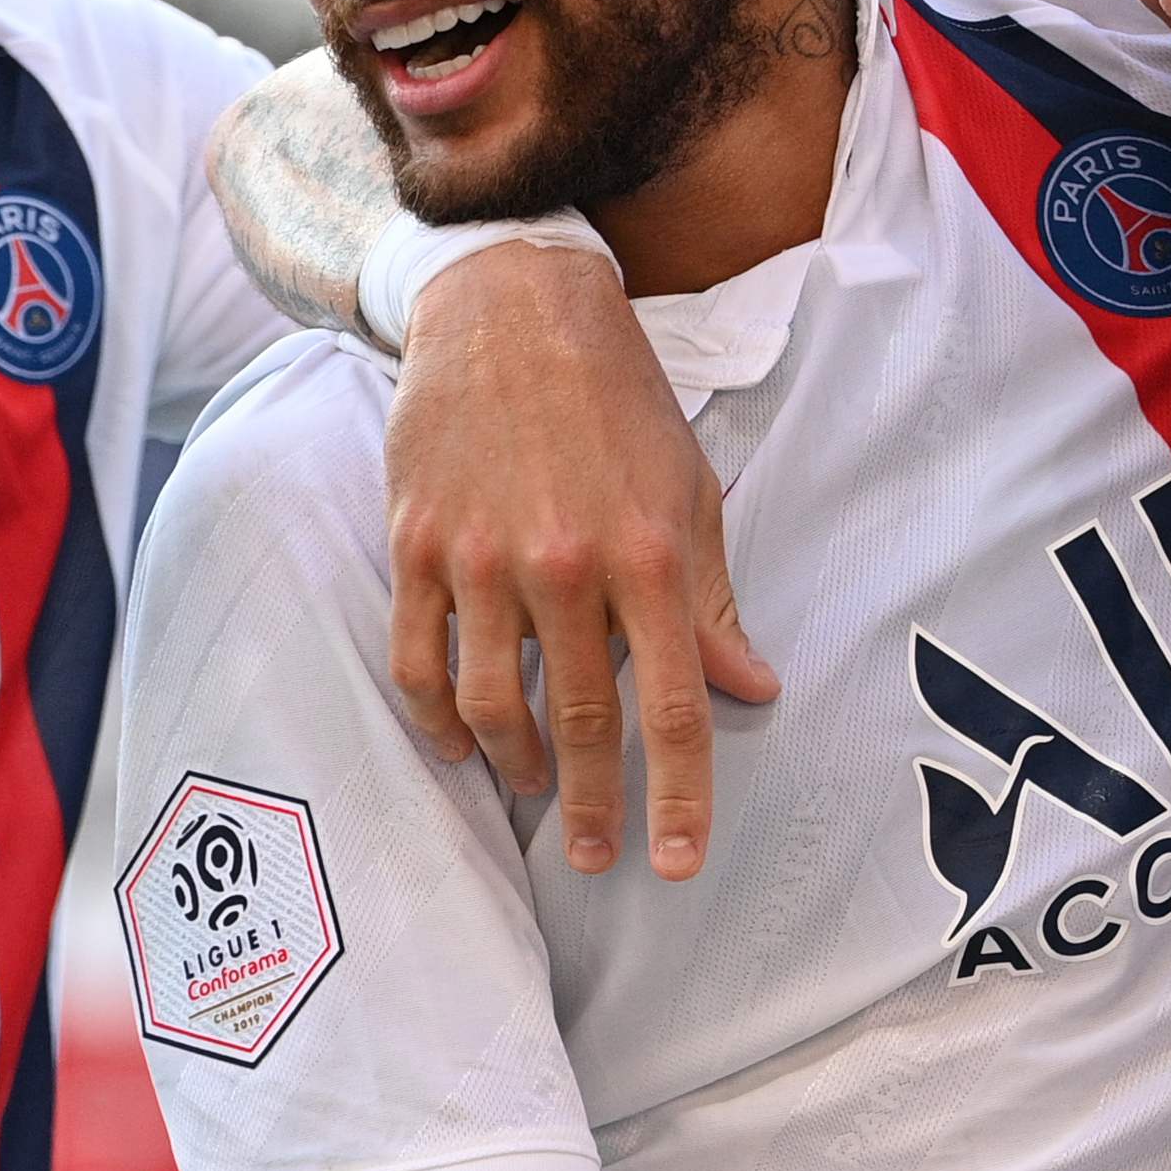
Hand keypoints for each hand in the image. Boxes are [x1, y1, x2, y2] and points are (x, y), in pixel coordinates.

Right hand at [387, 244, 780, 877]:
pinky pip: (418, 661)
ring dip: (514, 768)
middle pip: (577, 722)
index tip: (675, 863)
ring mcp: (481, 558)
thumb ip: (713, 604)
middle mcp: (565, 564)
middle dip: (591, 805)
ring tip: (533, 792)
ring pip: (490, 705)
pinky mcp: (417, 544)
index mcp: (648, 554)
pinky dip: (437, 719)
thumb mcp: (689, 492)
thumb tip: (753, 690)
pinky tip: (458, 744)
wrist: (510, 307)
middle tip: (597, 852)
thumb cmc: (615, 400)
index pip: (671, 706)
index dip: (677, 797)